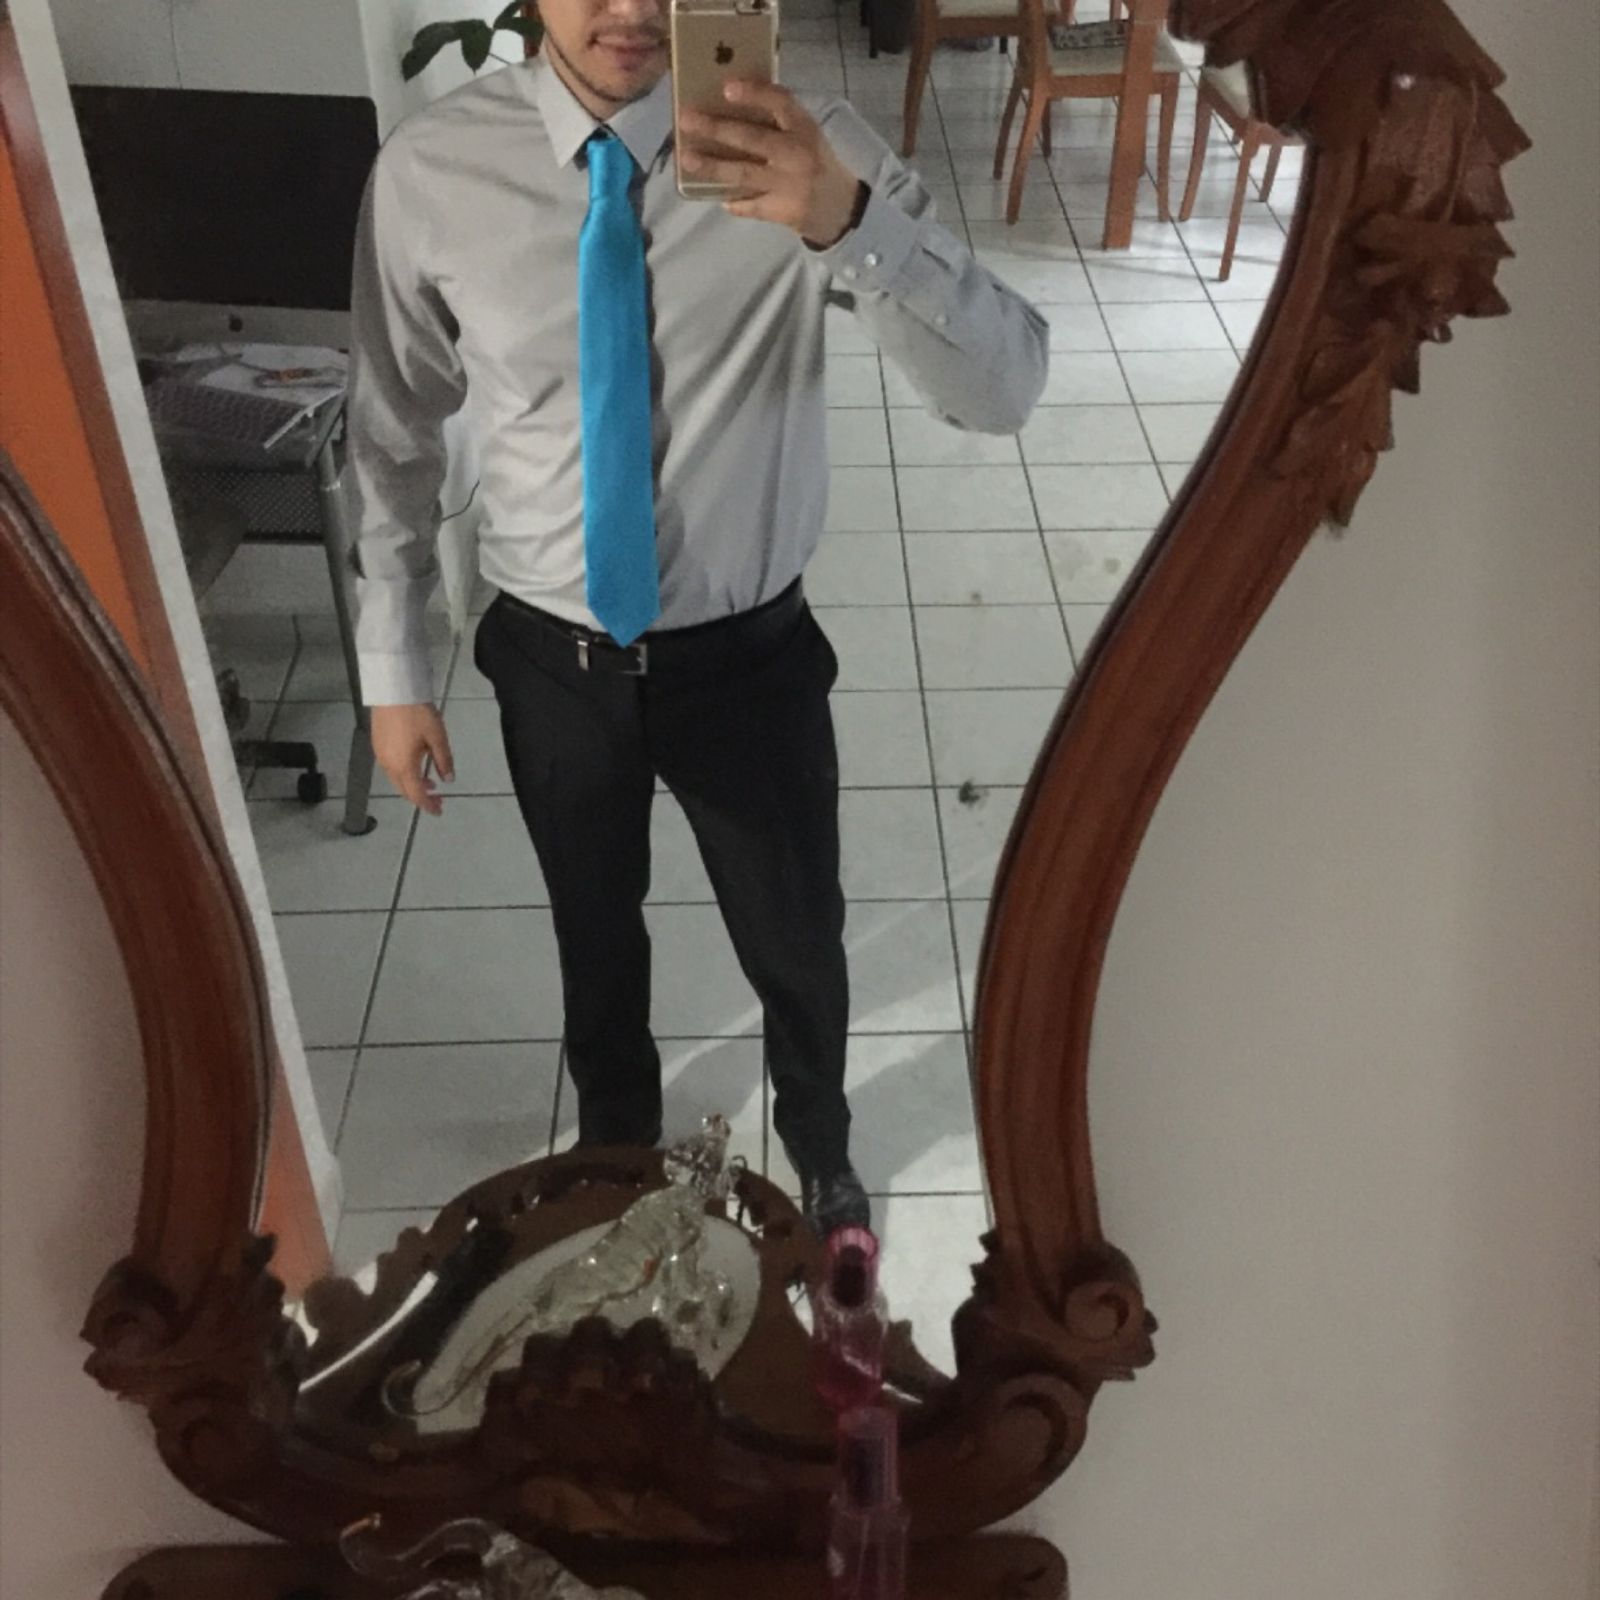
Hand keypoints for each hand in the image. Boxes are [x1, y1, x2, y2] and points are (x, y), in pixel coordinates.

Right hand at [371, 702, 454, 815]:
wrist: (393, 691)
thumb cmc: (418, 714)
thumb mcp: (438, 738)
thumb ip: (444, 761)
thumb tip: (448, 780)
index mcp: (404, 766)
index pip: (416, 794)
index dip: (428, 805)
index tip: (439, 810)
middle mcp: (389, 766)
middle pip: (404, 790)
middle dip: (421, 797)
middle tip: (438, 798)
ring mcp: (380, 755)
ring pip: (396, 780)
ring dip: (412, 785)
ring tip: (430, 781)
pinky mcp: (377, 744)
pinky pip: (390, 768)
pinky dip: (404, 773)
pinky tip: (414, 765)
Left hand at [678, 82, 865, 247]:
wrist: (840, 209)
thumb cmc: (816, 163)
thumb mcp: (806, 135)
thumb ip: (779, 122)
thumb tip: (731, 105)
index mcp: (804, 129)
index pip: (780, 103)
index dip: (754, 93)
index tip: (726, 87)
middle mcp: (796, 155)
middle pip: (752, 139)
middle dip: (716, 128)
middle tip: (686, 120)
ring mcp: (787, 185)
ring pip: (743, 174)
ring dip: (712, 166)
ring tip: (686, 158)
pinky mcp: (780, 211)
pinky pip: (748, 205)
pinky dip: (731, 201)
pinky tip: (714, 195)